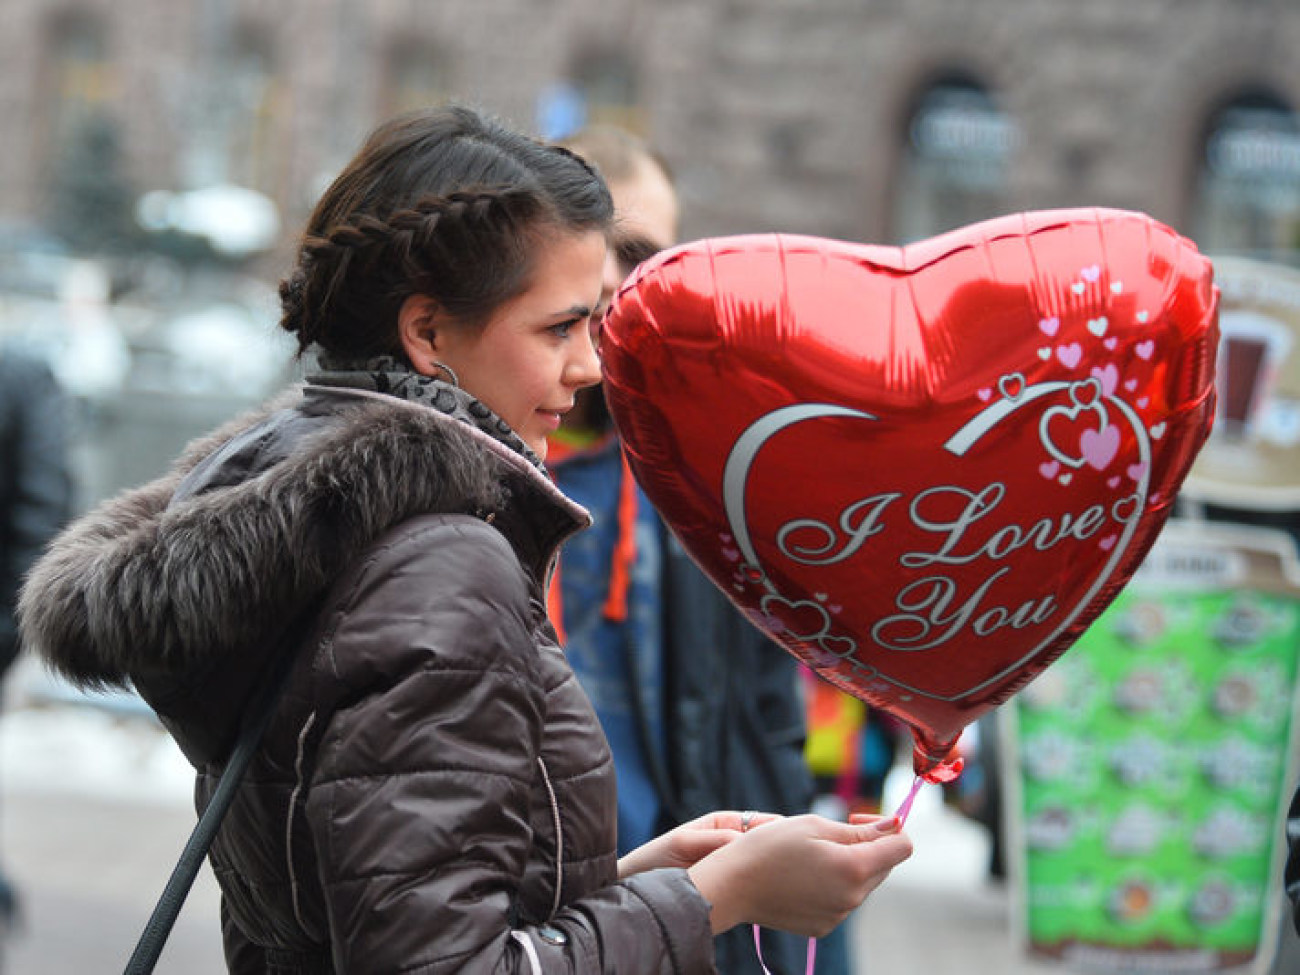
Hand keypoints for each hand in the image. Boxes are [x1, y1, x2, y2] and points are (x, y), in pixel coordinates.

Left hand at [618, 811, 781, 878]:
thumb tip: (741, 840)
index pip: (757, 822)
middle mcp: (729, 843)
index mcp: (721, 825)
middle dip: (781, 848)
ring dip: (773, 869)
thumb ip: (711, 839)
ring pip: (762, 865)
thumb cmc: (655, 861)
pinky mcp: (730, 889)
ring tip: (788, 876)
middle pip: (765, 843)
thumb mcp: (682, 843)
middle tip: (798, 857)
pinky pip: (753, 885)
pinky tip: (773, 894)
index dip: (776, 827)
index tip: (792, 835)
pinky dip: (764, 888)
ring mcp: (732, 867)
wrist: (640, 890)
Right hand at [686, 813, 911, 936]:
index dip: (888, 828)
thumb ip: (858, 830)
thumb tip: (894, 827)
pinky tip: (803, 877)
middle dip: (867, 847)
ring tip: (810, 856)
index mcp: (854, 868)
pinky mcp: (823, 927)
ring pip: (861, 884)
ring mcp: (838, 916)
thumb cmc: (769, 847)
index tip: (858, 819)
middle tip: (829, 834)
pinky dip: (832, 886)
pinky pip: (842, 901)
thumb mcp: (813, 825)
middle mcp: (852, 898)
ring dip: (848, 866)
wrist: (732, 886)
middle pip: (883, 866)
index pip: (902, 847)